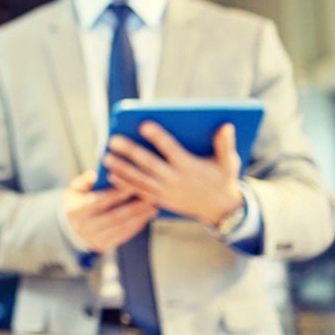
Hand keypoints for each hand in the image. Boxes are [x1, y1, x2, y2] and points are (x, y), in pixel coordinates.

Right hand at [63, 170, 155, 251]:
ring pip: (121, 227)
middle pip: (113, 217)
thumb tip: (94, 176)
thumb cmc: (77, 201)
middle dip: (133, 207)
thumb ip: (84, 181)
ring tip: (153, 206)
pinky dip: (137, 226)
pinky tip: (146, 217)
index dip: (115, 194)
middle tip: (149, 197)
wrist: (72, 226)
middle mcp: (83, 227)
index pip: (97, 202)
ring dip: (139, 217)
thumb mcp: (75, 189)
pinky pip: (124, 235)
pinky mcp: (104, 245)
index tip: (132, 185)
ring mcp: (93, 239)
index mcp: (75, 211)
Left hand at [102, 121, 243, 226]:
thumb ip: (225, 144)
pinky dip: (125, 185)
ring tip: (105, 157)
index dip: (158, 137)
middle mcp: (176, 180)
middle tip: (113, 139)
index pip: (171, 150)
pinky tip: (111, 175)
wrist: (221, 210)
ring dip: (121, 169)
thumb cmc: (223, 179)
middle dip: (130, 152)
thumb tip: (226, 125)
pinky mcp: (161, 200)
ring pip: (140, 179)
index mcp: (190, 167)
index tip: (144, 124)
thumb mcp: (228, 163)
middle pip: (149, 164)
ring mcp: (166, 191)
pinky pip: (140, 192)